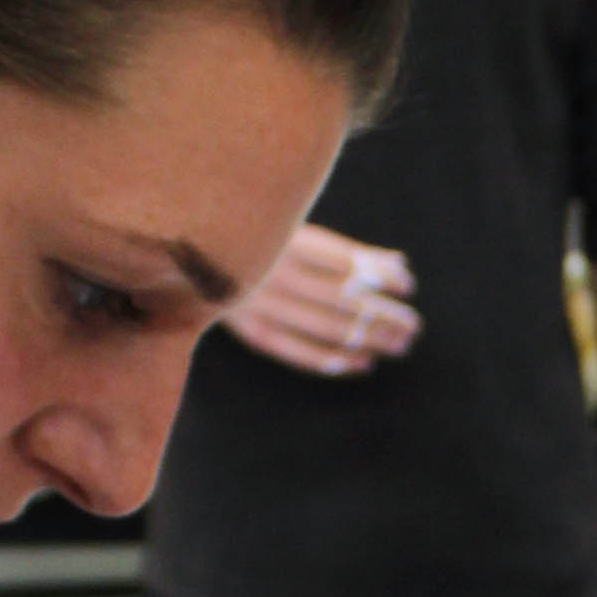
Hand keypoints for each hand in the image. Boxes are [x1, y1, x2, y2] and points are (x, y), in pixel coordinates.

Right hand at [223, 225, 417, 379]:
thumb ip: (345, 252)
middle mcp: (272, 271)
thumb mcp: (293, 234)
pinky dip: (334, 360)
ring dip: (368, 337)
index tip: (407, 285)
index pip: (342, 261)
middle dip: (381, 313)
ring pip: (324, 326)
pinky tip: (364, 362)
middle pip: (340, 297)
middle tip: (412, 325)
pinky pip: (298, 352)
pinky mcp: (252, 332)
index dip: (378, 274)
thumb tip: (398, 265)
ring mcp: (260, 304)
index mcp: (283, 238)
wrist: (184, 258)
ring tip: (400, 343)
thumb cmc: (255, 242)